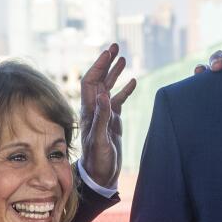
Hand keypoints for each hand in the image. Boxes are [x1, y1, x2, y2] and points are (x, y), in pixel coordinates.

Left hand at [80, 43, 135, 189]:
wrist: (100, 175)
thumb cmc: (98, 160)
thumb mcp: (101, 138)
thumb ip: (102, 116)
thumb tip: (104, 93)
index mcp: (89, 110)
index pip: (91, 81)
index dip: (99, 65)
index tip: (109, 52)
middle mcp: (95, 109)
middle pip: (99, 80)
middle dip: (106, 63)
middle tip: (115, 46)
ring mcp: (104, 115)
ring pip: (108, 88)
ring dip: (114, 73)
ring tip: (123, 58)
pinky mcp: (112, 122)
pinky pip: (118, 101)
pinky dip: (124, 90)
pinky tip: (132, 82)